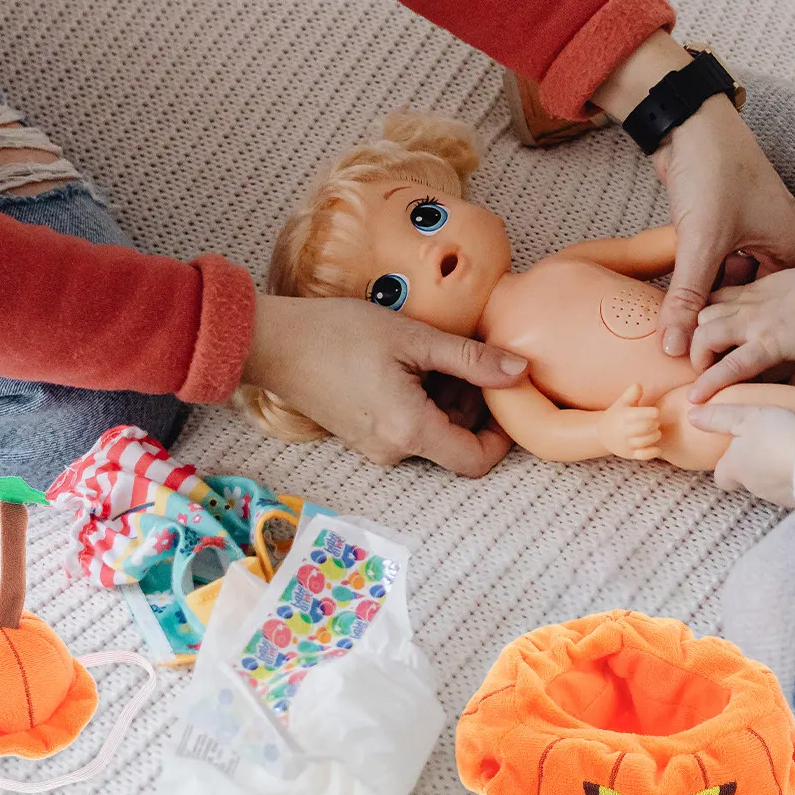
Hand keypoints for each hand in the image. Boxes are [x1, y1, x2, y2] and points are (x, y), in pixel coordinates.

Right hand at [242, 294, 527, 476]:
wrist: (273, 342)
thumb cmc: (339, 334)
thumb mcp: (414, 339)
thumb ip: (471, 359)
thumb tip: (521, 372)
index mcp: (410, 433)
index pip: (477, 460)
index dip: (501, 434)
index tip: (503, 393)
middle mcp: (393, 452)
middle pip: (456, 445)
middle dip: (471, 407)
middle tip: (467, 360)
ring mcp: (374, 449)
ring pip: (432, 435)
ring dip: (446, 401)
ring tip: (434, 355)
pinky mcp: (361, 437)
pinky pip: (407, 429)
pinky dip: (421, 402)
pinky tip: (409, 364)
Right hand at [597, 382, 662, 460]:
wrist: (604, 434)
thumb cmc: (618, 415)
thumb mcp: (622, 403)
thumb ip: (631, 394)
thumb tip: (638, 385)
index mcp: (624, 416)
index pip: (636, 415)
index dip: (648, 413)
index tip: (656, 412)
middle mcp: (625, 430)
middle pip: (643, 428)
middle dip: (653, 425)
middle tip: (656, 422)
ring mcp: (627, 444)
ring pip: (644, 442)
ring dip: (654, 436)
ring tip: (657, 432)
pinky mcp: (631, 454)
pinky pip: (642, 456)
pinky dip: (652, 453)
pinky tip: (658, 448)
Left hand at [653, 97, 794, 356]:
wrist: (688, 121)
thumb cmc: (713, 171)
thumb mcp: (702, 242)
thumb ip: (688, 298)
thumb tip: (674, 348)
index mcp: (793, 246)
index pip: (777, 307)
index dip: (749, 335)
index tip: (725, 365)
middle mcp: (777, 241)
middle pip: (752, 296)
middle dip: (724, 319)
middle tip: (700, 357)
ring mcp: (750, 232)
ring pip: (729, 281)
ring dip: (707, 300)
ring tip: (686, 336)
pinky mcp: (723, 224)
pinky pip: (714, 264)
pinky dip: (697, 279)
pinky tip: (678, 303)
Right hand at [688, 260, 794, 400]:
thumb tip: (779, 401)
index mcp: (770, 343)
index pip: (731, 366)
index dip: (709, 384)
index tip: (694, 398)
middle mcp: (751, 321)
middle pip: (705, 336)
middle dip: (697, 357)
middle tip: (705, 369)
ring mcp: (746, 302)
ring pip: (704, 314)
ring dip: (700, 334)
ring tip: (710, 347)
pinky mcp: (746, 289)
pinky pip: (714, 297)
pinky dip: (707, 311)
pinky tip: (715, 324)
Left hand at [688, 404, 794, 507]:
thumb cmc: (777, 437)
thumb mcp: (745, 418)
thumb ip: (719, 417)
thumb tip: (691, 416)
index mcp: (735, 468)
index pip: (720, 477)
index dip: (726, 465)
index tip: (734, 453)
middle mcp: (752, 487)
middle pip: (747, 480)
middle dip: (754, 466)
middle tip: (767, 445)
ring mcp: (777, 497)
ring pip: (770, 484)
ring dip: (776, 471)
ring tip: (789, 451)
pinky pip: (793, 489)